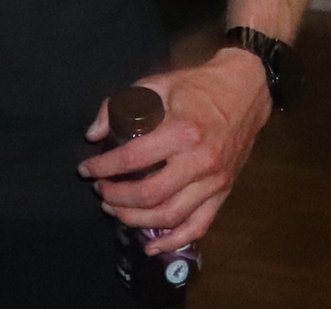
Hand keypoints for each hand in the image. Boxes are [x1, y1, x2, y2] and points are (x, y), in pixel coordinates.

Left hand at [78, 48, 272, 252]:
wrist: (245, 92)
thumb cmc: (197, 86)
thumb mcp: (156, 83)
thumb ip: (120, 106)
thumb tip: (93, 134)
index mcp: (182, 131)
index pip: (133, 158)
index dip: (103, 167)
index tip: (86, 169)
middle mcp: (200, 161)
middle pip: (150, 194)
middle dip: (116, 197)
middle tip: (99, 191)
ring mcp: (214, 181)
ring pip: (170, 215)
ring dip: (136, 219)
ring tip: (114, 210)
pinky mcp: (223, 193)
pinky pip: (199, 226)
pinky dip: (174, 241)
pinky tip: (151, 246)